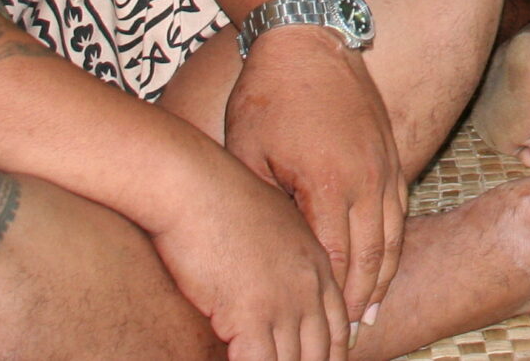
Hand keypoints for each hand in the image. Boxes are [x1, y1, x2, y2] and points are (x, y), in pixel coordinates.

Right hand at [146, 146, 347, 360]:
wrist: (193, 184)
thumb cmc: (217, 199)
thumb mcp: (267, 225)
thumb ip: (280, 258)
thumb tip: (266, 282)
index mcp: (316, 262)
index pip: (336, 323)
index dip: (331, 352)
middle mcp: (307, 285)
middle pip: (321, 350)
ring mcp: (283, 302)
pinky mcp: (250, 314)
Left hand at [225, 27, 402, 335]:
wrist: (306, 38)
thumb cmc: (268, 95)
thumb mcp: (248, 155)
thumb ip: (266, 207)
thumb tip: (274, 254)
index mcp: (329, 183)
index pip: (337, 260)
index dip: (331, 300)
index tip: (322, 327)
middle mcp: (367, 178)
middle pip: (372, 257)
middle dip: (361, 300)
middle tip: (350, 336)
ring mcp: (385, 164)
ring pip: (392, 235)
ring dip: (382, 276)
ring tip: (369, 311)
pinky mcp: (391, 151)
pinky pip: (400, 208)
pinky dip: (393, 242)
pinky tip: (382, 261)